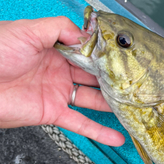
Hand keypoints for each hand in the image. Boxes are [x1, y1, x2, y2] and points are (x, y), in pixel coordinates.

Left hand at [0, 17, 124, 145]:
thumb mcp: (27, 29)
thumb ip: (59, 28)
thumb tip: (86, 36)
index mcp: (53, 48)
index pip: (87, 51)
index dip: (105, 54)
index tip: (124, 56)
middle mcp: (58, 71)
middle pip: (94, 75)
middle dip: (114, 77)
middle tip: (136, 80)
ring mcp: (57, 92)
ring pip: (92, 99)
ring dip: (112, 103)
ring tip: (133, 104)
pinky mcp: (52, 113)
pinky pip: (81, 123)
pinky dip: (99, 131)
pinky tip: (115, 135)